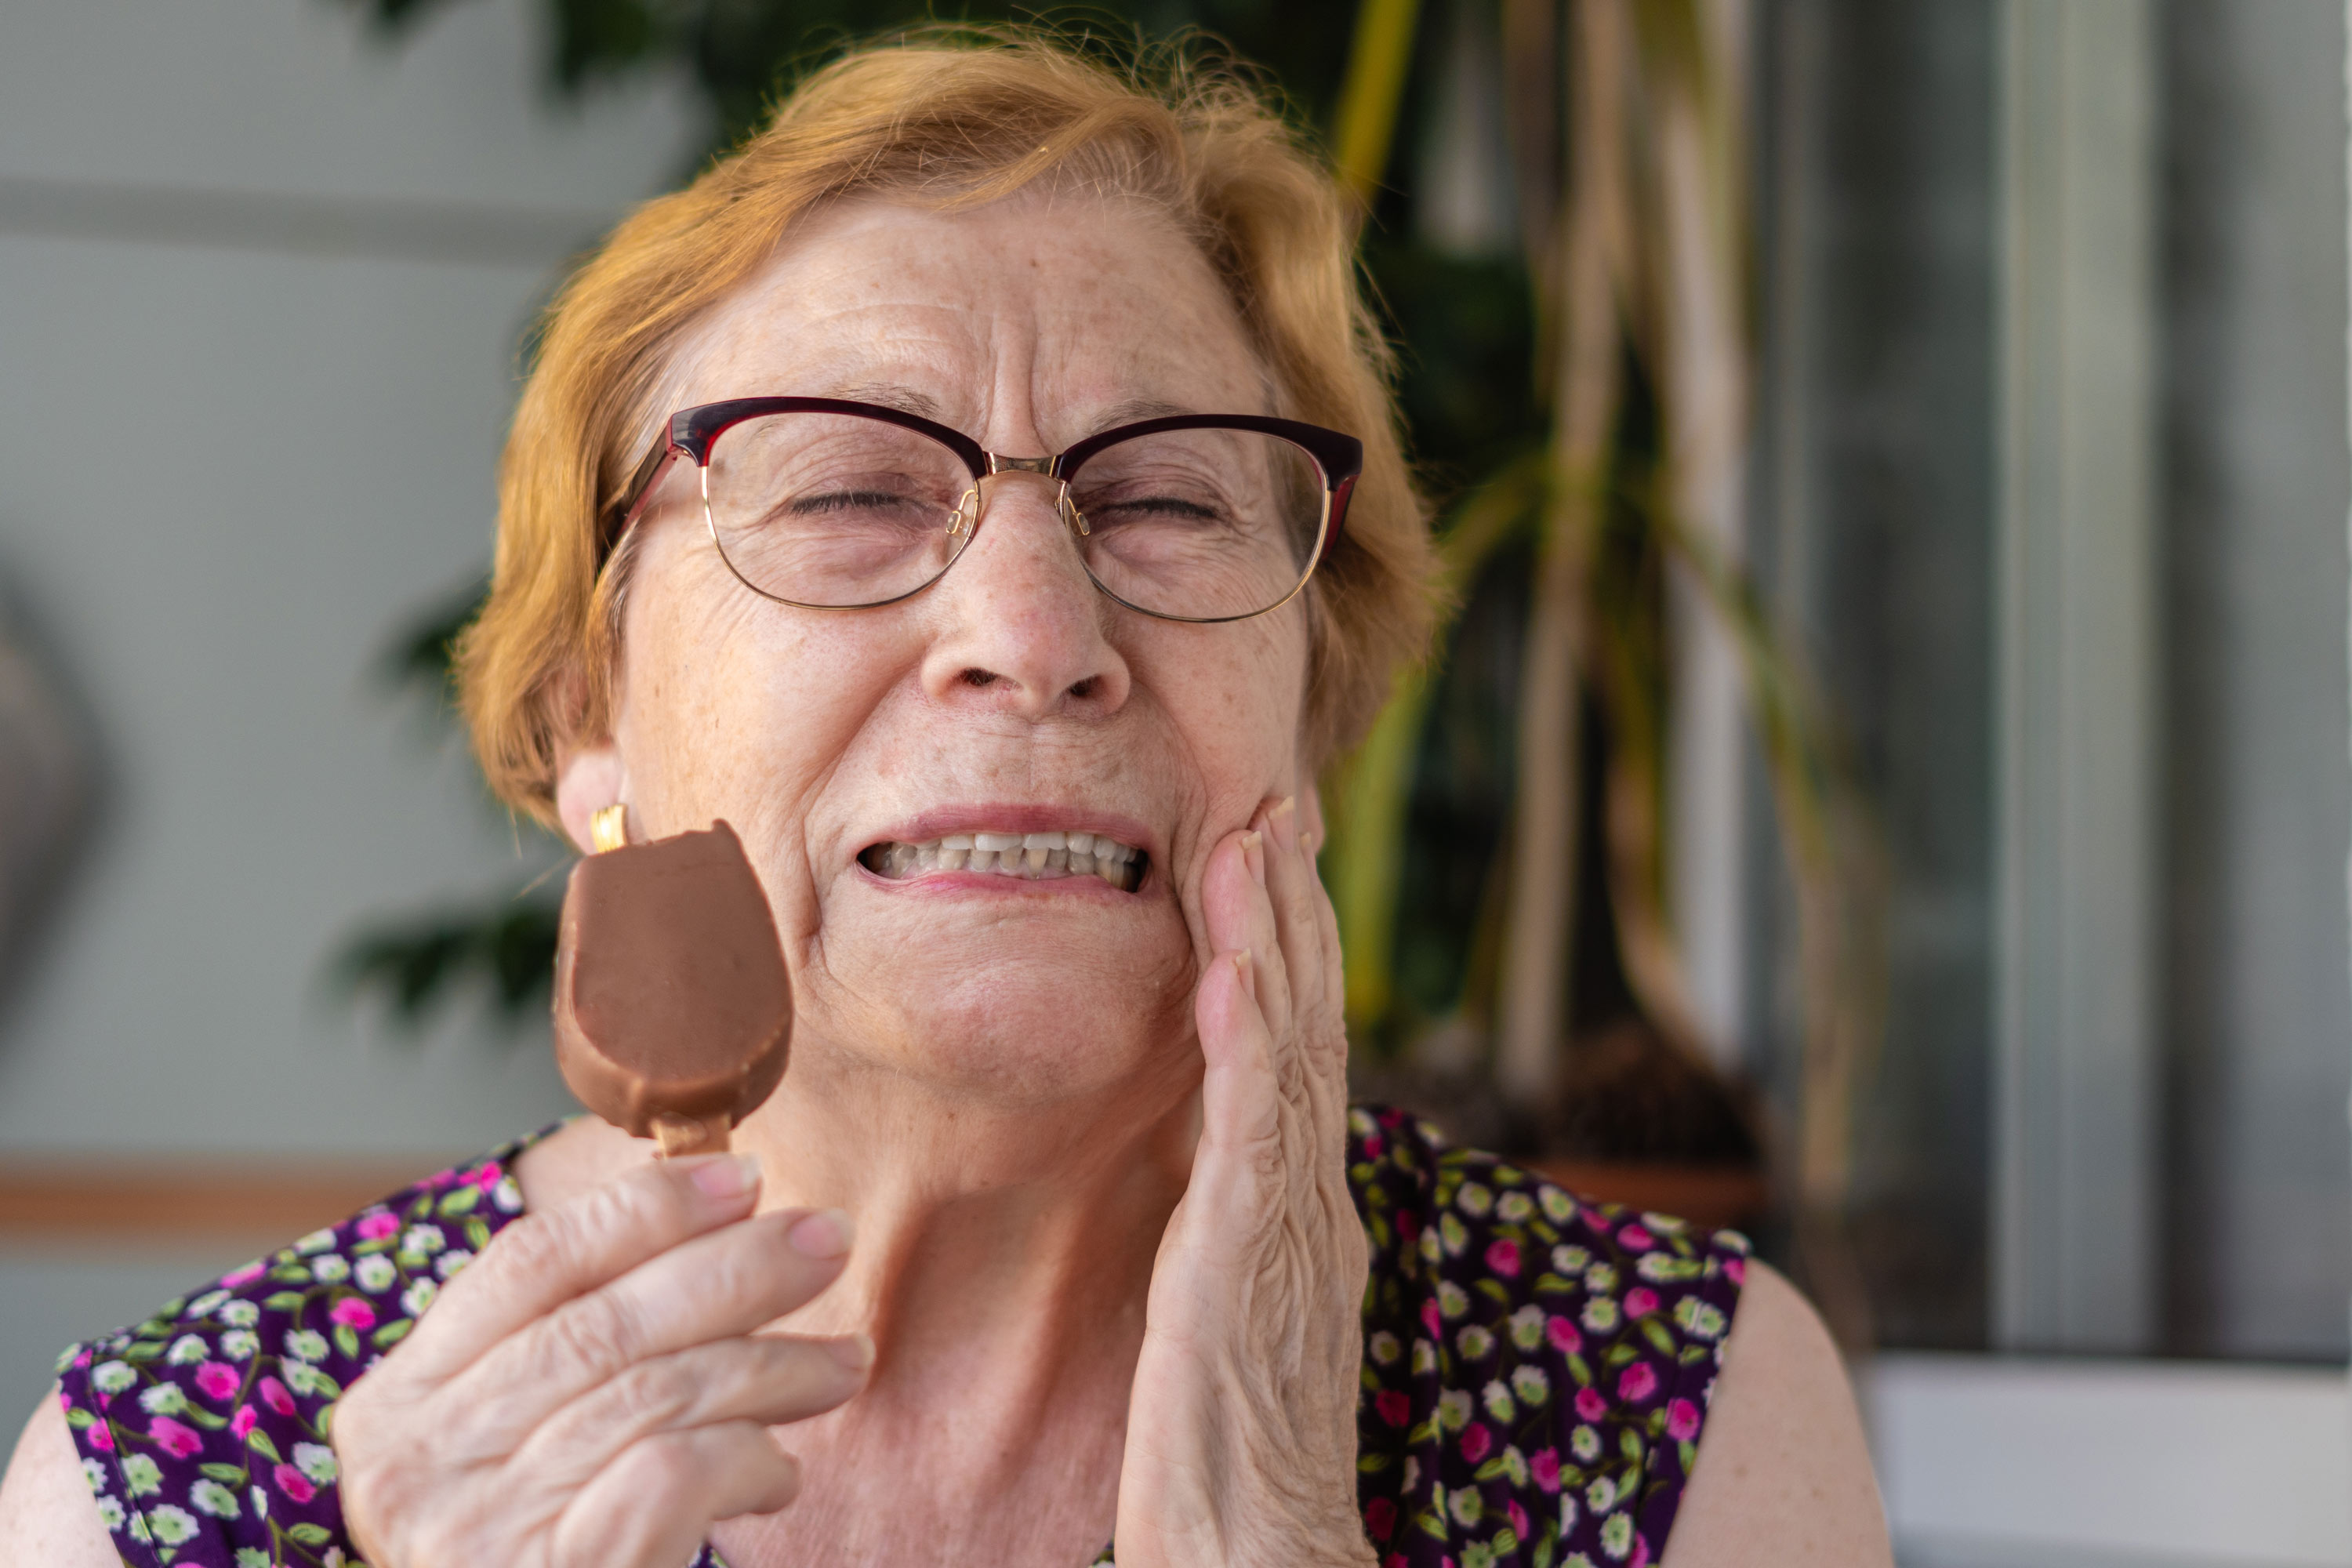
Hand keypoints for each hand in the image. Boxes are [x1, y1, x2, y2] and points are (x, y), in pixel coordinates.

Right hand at [333, 1156, 869, 1567]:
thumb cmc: (551, 1558)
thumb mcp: (523, 1449)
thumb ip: (580, 1345)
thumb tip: (721, 1215)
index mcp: (396, 1408)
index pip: (525, 1262)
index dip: (642, 1207)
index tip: (741, 1176)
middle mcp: (414, 1471)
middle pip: (602, 1321)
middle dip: (734, 1266)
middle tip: (828, 1238)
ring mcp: (472, 1537)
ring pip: (655, 1391)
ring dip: (772, 1364)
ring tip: (843, 1362)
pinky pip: (674, 1472)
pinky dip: (747, 1457)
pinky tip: (779, 1473)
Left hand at [1116, 796, 1376, 1567]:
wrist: (1264, 1553)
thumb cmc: (1231, 1455)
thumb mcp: (1227, 1311)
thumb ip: (1230, 1224)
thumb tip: (1215, 1162)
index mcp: (1302, 1205)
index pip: (1300, 1049)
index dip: (1292, 948)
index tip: (1273, 858)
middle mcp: (1312, 1197)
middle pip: (1309, 1024)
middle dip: (1293, 910)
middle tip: (1278, 803)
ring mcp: (1290, 1224)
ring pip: (1287, 1055)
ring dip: (1270, 942)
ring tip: (1252, 843)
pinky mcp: (1250, 1262)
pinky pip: (1252, 1135)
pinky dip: (1245, 1047)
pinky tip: (1233, 973)